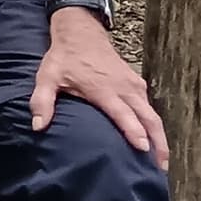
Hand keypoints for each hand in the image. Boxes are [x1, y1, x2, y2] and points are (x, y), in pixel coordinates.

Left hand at [32, 13, 169, 164]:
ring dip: (160, 136)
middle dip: (158, 142)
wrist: (81, 33)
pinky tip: (155, 140)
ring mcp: (134, 85)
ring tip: (162, 160)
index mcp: (104, 90)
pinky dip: (154, 124)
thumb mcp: (47, 77)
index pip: (124, 114)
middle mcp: (124, 88)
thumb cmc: (64, 59)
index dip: (134, 132)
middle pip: (148, 118)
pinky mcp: (137, 84)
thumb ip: (42, 101)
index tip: (143, 150)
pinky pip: (150, 107)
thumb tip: (38, 127)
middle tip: (162, 167)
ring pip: (152, 114)